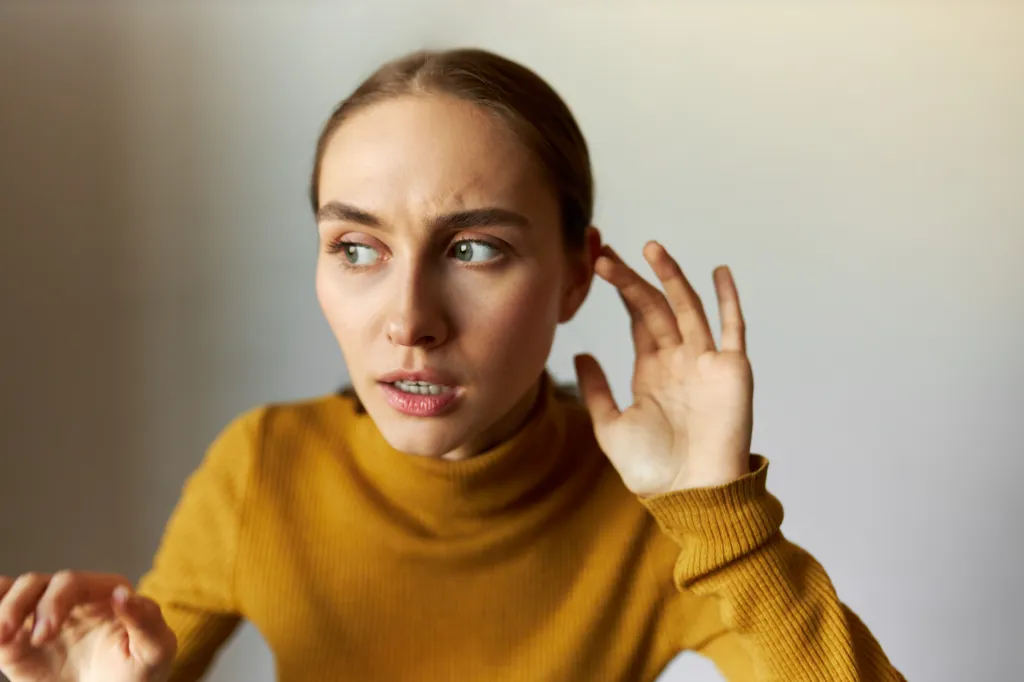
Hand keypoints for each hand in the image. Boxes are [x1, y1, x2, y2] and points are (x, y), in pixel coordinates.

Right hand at [0, 571, 175, 681]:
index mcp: (106, 593)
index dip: (55, 601)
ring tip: (1, 637)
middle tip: (29, 640)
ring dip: (2, 609)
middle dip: (22, 607)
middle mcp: (73, 599)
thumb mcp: (156, 651)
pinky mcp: (21, 643)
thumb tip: (124, 594)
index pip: (73, 581)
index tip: (45, 634)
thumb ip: (147, 621)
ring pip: (15, 593)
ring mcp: (45, 618)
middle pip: (37, 583)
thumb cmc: (140, 673)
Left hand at [575, 242, 753, 495]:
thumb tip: (579, 353)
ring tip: (650, 248)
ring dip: (670, 278)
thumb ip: (597, 390)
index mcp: (651, 371)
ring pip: (687, 308)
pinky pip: (733, 327)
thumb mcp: (611, 427)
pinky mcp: (731, 369)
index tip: (597, 263)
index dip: (619, 291)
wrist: (692, 495)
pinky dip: (728, 300)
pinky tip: (718, 272)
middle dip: (632, 279)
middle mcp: (678, 360)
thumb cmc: (653, 470)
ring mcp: (705, 361)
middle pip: (654, 307)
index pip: (636, 319)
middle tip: (604, 254)